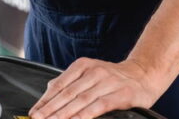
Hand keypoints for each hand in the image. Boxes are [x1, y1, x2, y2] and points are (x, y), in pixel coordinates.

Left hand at [29, 58, 165, 118]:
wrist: (144, 75)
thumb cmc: (113, 77)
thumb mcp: (90, 73)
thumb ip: (71, 81)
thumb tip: (49, 91)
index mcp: (83, 65)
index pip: (59, 84)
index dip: (45, 99)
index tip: (35, 111)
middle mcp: (94, 72)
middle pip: (67, 93)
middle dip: (51, 108)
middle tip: (38, 118)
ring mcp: (107, 82)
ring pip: (81, 100)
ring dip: (64, 113)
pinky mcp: (121, 94)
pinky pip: (99, 106)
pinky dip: (86, 115)